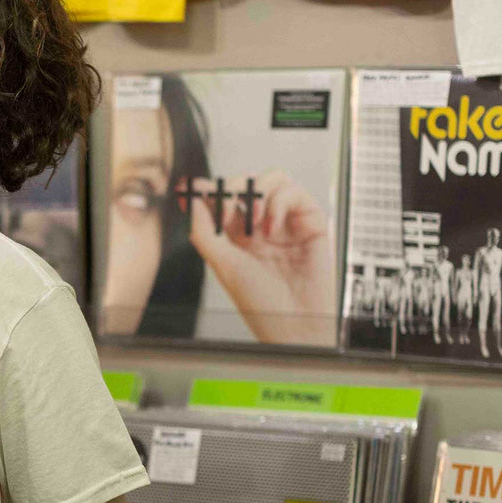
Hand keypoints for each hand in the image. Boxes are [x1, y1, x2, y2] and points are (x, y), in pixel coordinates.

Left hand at [188, 171, 336, 346]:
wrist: (293, 322)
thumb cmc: (261, 303)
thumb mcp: (223, 266)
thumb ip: (204, 233)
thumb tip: (193, 203)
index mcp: (237, 237)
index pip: (222, 202)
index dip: (208, 191)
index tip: (192, 187)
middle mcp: (261, 227)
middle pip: (247, 184)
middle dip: (233, 189)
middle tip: (227, 206)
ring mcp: (285, 223)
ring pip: (273, 180)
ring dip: (258, 191)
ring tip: (254, 219)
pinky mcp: (309, 222)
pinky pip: (295, 192)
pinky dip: (280, 203)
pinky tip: (273, 228)